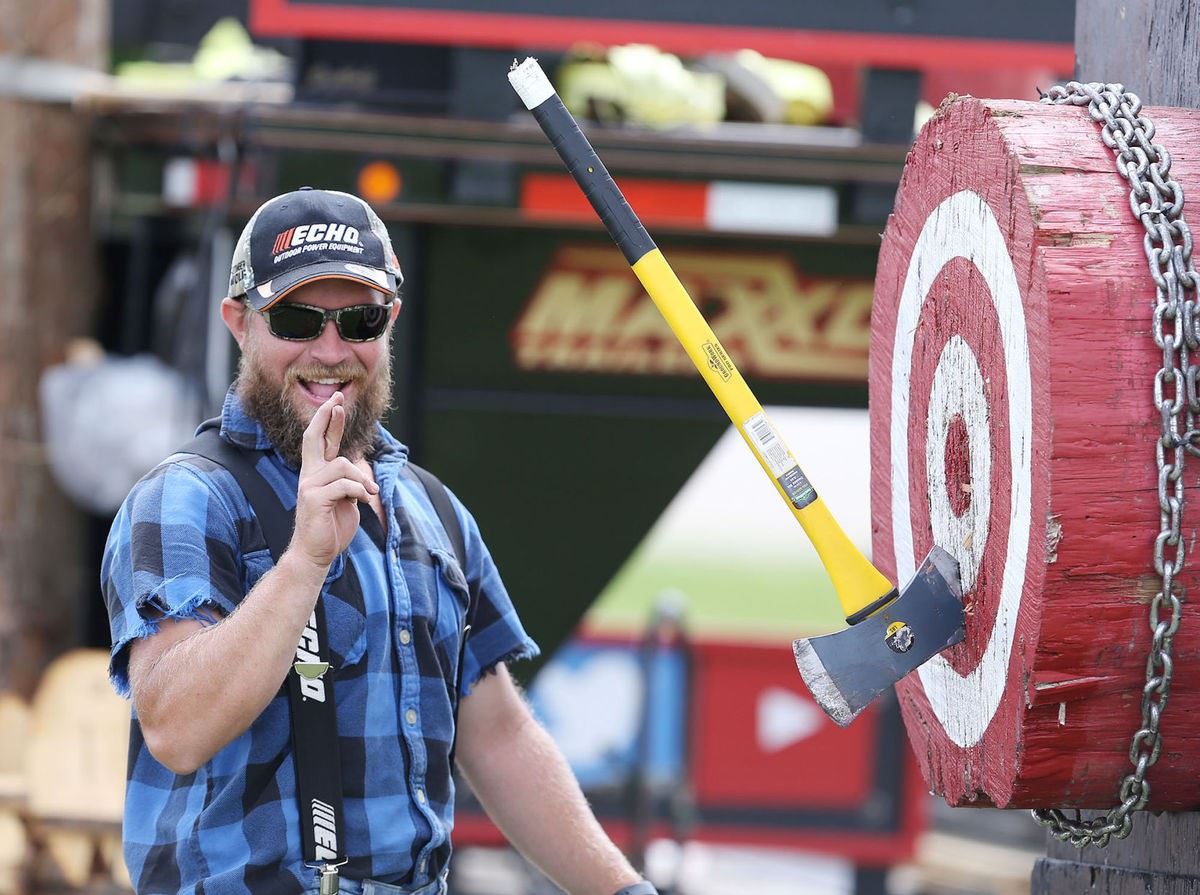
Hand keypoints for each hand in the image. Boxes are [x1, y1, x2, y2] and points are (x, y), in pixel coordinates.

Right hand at [288, 392, 378, 570]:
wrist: (316, 554)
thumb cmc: (331, 528)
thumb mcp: (346, 500)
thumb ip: (349, 482)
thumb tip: (359, 469)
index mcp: (316, 474)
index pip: (321, 440)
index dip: (329, 420)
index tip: (336, 401)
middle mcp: (309, 475)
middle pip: (315, 438)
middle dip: (327, 416)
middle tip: (337, 398)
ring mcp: (309, 485)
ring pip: (344, 466)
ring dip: (362, 480)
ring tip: (368, 493)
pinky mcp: (314, 498)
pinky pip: (345, 485)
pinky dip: (359, 491)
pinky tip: (362, 500)